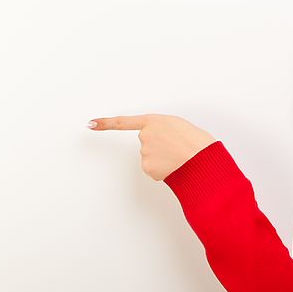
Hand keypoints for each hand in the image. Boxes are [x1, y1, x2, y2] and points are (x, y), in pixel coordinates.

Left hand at [88, 114, 216, 181]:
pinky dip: (163, 170)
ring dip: (162, 159)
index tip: (90, 124)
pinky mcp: (148, 168)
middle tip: (176, 149)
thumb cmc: (197, 143)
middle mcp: (144, 136)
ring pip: (151, 157)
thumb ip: (164, 130)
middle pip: (147, 143)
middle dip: (159, 147)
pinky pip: (154, 169)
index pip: (123, 122)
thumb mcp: (180, 126)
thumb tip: (162, 141)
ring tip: (178, 158)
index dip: (105, 123)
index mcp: (153, 121)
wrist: (202, 160)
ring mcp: (144, 153)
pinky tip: (174, 167)